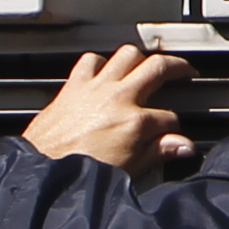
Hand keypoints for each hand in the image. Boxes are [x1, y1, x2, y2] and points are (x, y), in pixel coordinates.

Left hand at [21, 46, 193, 171]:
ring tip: (148, 64)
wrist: (43, 170)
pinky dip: (100, 62)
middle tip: (184, 70)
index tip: (172, 134)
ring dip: (141, 57)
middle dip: (177, 67)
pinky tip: (105, 69)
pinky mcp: (74, 86)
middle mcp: (118, 98)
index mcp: (135, 122)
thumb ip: (157, 153)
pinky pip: (91, 60)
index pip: (169, 118)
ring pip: (127, 55)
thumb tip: (182, 146)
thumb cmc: (78, 173)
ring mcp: (96, 88)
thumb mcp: (128, 170)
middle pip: (158, 67)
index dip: (174, 128)